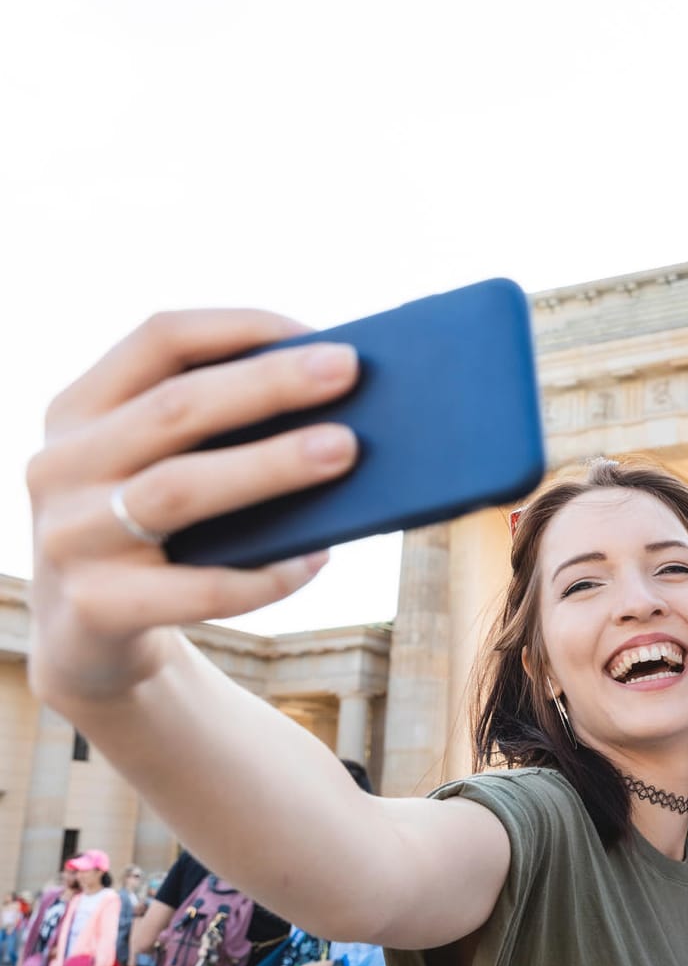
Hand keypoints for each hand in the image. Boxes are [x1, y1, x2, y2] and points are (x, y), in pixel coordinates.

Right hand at [26, 310, 358, 706]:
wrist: (87, 638)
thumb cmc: (157, 530)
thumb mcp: (159, 466)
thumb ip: (220, 432)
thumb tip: (341, 405)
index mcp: (80, 409)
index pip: (159, 338)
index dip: (241, 327)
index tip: (318, 333)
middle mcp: (60, 464)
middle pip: (175, 407)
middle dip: (269, 384)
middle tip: (349, 371)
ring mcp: (70, 537)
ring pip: (179, 489)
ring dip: (269, 465)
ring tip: (344, 450)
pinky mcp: (94, 607)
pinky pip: (196, 588)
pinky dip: (264, 575)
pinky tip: (316, 560)